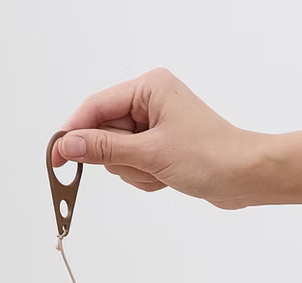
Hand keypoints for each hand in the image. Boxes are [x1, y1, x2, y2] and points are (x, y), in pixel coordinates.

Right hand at [53, 68, 262, 209]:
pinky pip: (134, 166)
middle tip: (145, 165)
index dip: (73, 133)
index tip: (55, 158)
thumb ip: (104, 149)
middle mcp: (150, 101)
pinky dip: (145, 177)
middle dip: (121, 159)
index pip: (95, 108)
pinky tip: (167, 177)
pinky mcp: (160, 147)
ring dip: (136, 172)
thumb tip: (67, 145)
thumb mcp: (150, 153)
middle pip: (105, 134)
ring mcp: (155, 125)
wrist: (245, 177)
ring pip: (118, 155)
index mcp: (148, 87)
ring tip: (162, 171)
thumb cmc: (210, 156)